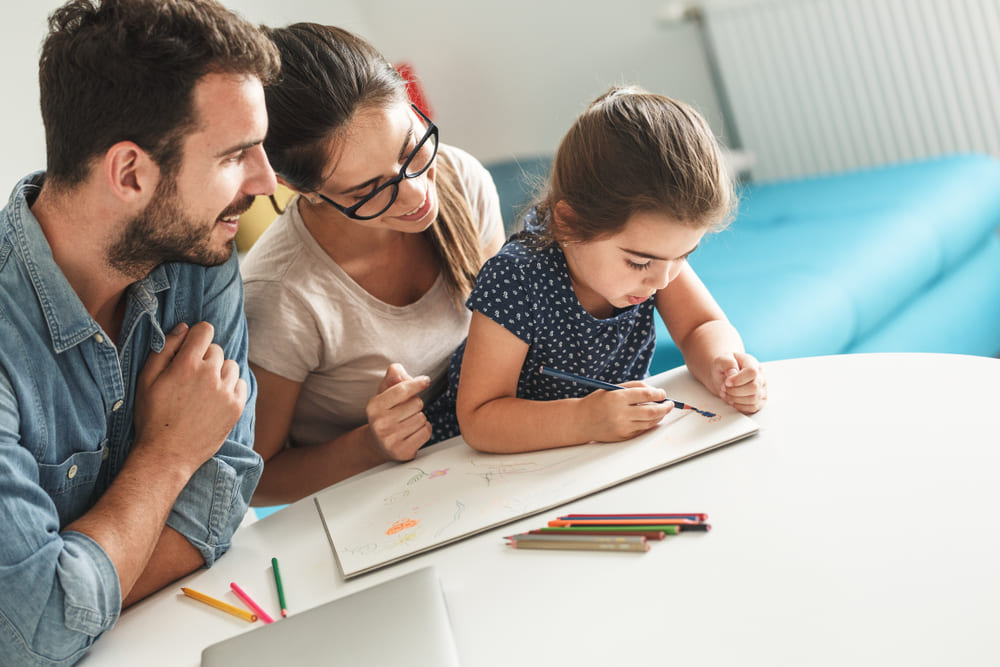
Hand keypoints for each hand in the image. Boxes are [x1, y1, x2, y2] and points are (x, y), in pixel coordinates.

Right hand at [134, 322, 248, 472]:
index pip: (205, 330)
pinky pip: (241, 384)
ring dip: (219, 373)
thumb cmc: (152, 417)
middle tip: (190, 379)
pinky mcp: (236, 407)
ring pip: (230, 366)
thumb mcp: (146, 380)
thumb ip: (165, 349)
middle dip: (204, 358)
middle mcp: (210, 375)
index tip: (191, 347)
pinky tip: (215, 399)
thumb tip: (184, 328)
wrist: (167, 454)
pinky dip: (231, 387)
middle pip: (217, 350)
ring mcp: (226, 392)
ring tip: (203, 391)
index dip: (197, 336)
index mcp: (187, 364)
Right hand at [365, 363, 431, 461]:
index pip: (401, 389)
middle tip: (406, 410)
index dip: (416, 383)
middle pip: (416, 403)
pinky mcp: (402, 451)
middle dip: (416, 404)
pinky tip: (413, 431)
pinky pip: (426, 432)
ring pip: (422, 418)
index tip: (425, 381)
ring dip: (420, 418)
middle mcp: (380, 423)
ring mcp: (390, 439)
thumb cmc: (385, 413)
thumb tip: (398, 369)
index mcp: (374, 406)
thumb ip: (392, 377)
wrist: (378, 444)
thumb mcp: (384, 393)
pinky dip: (424, 429)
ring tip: (408, 421)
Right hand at [580, 382, 672, 442]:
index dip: (658, 394)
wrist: (580, 421)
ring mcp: (622, 427)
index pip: (646, 395)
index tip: (663, 393)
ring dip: (659, 416)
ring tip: (662, 411)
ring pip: (649, 422)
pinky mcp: (623, 436)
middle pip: (652, 411)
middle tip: (670, 404)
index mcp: (617, 398)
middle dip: (665, 407)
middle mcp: (620, 413)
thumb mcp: (612, 388)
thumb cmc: (597, 402)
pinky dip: (650, 424)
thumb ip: (633, 387)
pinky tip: (652, 419)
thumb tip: (653, 390)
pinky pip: (642, 430)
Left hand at [714, 352, 766, 413]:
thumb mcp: (720, 359)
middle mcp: (760, 376)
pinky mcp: (759, 400)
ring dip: (735, 399)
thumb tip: (732, 373)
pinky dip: (739, 406)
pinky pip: (753, 407)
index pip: (752, 372)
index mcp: (752, 363)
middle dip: (735, 391)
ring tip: (725, 393)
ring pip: (753, 399)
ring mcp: (761, 388)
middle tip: (724, 388)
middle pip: (754, 388)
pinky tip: (731, 400)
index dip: (738, 380)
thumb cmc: (723, 366)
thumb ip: (727, 363)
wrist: (722, 374)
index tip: (726, 382)